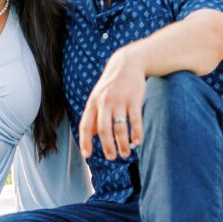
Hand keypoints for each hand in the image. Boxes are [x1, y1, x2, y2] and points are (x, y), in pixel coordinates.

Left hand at [78, 43, 146, 160]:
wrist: (127, 63)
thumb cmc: (111, 85)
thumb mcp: (98, 97)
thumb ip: (94, 116)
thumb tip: (91, 137)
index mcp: (93, 103)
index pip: (86, 125)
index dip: (85, 141)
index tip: (87, 155)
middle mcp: (105, 102)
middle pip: (104, 130)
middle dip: (107, 147)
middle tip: (112, 158)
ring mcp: (120, 100)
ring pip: (120, 128)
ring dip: (123, 144)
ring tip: (125, 153)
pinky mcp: (134, 98)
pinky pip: (135, 120)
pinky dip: (136, 133)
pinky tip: (137, 142)